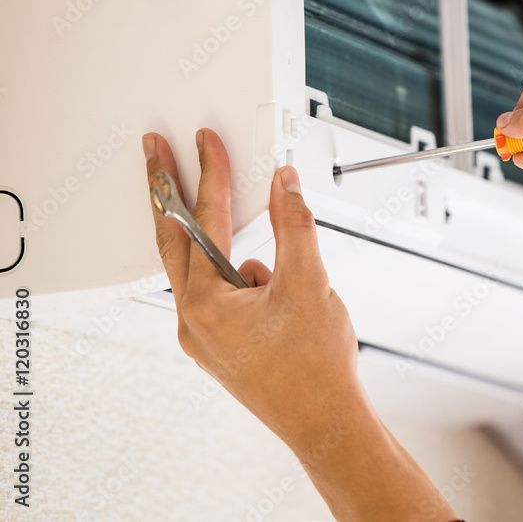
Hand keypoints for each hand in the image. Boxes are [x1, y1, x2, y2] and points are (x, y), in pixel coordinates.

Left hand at [142, 129, 455, 520]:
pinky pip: (223, 297)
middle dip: (167, 194)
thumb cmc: (315, 367)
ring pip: (207, 272)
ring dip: (234, 253)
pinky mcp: (219, 346)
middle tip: (156, 154)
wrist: (325, 422)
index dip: (210, 174)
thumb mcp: (310, 283)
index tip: (206, 142)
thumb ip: (295, 226)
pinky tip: (286, 303)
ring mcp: (203, 336)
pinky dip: (248, 284)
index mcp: (206, 304)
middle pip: (175, 241)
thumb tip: (284, 185)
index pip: (204, 222)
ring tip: (288, 283)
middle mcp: (193, 320)